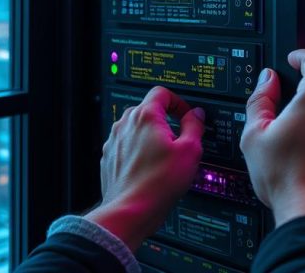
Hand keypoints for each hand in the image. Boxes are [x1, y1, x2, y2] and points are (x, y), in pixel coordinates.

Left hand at [86, 86, 204, 249]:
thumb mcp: (190, 151)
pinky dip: (138, 152)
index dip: (178, 102)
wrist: (130, 211)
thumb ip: (195, 126)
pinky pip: (126, 147)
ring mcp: (113, 142)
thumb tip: (196, 116)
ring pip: (135, 129)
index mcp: (145, 116)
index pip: (162, 93)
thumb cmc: (158, 183)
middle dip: (164, 120)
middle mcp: (125, 125)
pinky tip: (149, 170)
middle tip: (178, 138)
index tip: (186, 115)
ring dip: (150, 137)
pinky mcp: (108, 159)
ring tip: (163, 158)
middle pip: (147, 110)